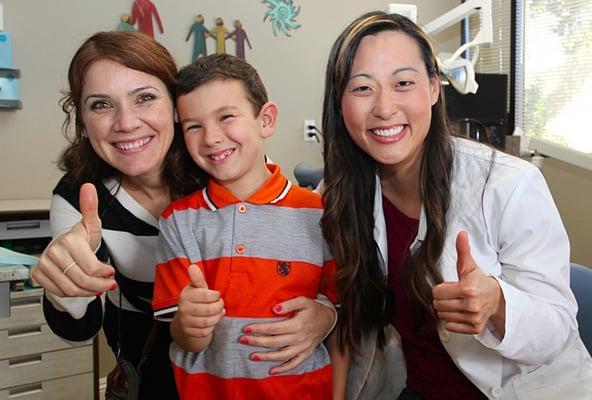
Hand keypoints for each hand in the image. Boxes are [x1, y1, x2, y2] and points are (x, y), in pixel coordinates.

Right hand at [30, 183, 114, 297]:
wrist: (62, 247)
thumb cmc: (79, 239)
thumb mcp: (91, 225)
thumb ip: (91, 208)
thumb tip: (88, 187)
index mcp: (70, 240)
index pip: (91, 266)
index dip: (104, 272)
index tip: (111, 273)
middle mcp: (54, 252)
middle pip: (82, 279)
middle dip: (99, 285)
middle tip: (107, 284)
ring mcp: (44, 264)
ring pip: (71, 289)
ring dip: (87, 291)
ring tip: (97, 287)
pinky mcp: (38, 274)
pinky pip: (59, 291)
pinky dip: (73, 293)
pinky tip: (82, 288)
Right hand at [174, 265, 224, 339]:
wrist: (185, 318)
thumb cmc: (195, 299)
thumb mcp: (197, 287)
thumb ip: (197, 278)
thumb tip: (193, 266)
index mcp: (186, 295)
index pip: (206, 295)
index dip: (215, 295)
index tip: (216, 294)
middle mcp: (183, 308)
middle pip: (209, 310)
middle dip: (219, 306)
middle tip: (220, 304)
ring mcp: (185, 321)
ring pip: (208, 322)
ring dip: (217, 317)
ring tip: (218, 312)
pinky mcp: (189, 332)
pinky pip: (205, 332)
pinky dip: (212, 327)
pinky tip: (212, 321)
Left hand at [240, 296, 335, 374]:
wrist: (329, 320)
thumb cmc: (313, 309)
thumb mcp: (304, 301)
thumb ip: (289, 304)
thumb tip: (274, 309)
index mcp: (297, 324)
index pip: (274, 328)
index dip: (259, 329)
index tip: (247, 329)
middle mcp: (299, 338)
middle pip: (274, 342)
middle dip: (257, 342)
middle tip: (243, 340)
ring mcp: (302, 347)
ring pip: (282, 355)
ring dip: (266, 357)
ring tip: (252, 356)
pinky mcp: (305, 353)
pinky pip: (294, 363)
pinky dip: (283, 369)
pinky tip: (271, 370)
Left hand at [432, 231, 505, 335]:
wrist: (497, 299)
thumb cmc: (478, 281)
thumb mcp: (469, 266)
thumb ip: (463, 250)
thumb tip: (461, 233)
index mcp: (467, 289)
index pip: (436, 292)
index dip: (440, 288)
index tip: (450, 286)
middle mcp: (471, 305)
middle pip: (437, 305)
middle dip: (442, 299)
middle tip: (452, 295)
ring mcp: (473, 318)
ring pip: (442, 317)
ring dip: (446, 310)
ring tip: (456, 303)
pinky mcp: (474, 328)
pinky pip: (450, 327)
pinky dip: (452, 321)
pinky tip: (460, 313)